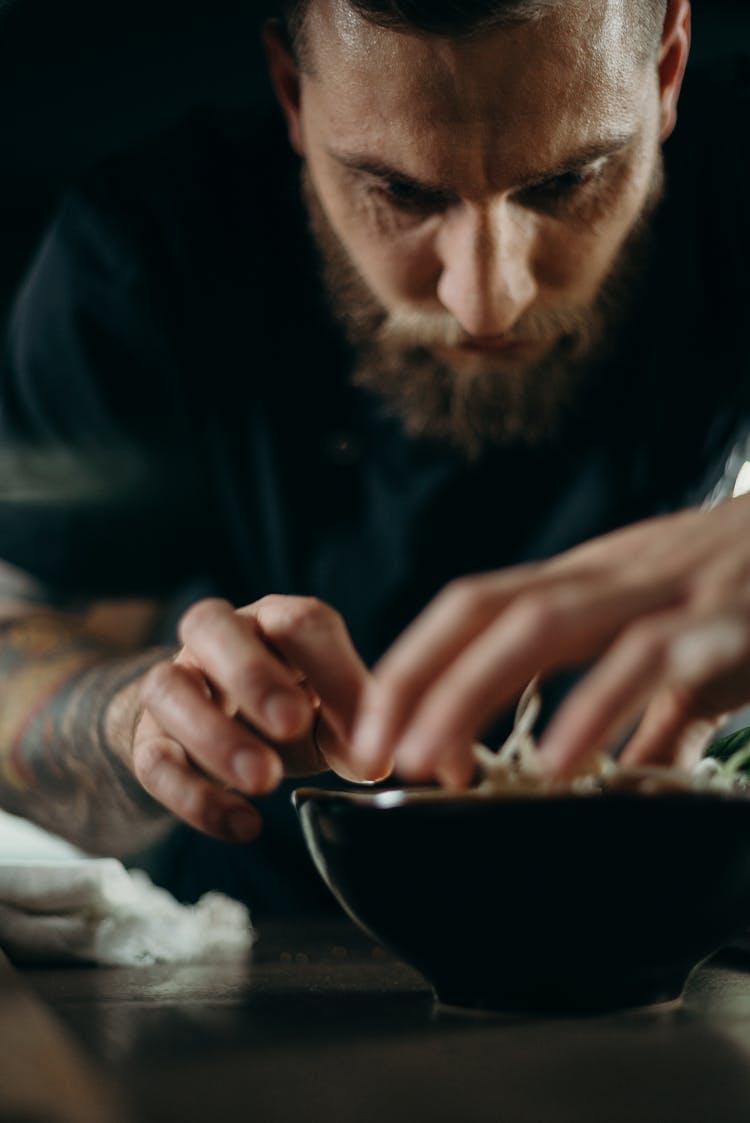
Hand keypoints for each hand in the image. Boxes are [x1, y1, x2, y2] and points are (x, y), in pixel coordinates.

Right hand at [133, 596, 379, 840]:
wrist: (213, 734)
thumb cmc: (285, 710)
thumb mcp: (328, 716)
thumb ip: (352, 731)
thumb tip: (374, 760)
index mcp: (271, 621)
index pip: (298, 621)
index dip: (332, 668)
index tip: (367, 719)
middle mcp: (214, 640)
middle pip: (211, 625)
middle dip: (252, 674)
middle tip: (293, 722)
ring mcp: (174, 685)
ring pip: (168, 688)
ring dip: (215, 734)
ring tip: (265, 780)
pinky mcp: (148, 740)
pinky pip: (154, 762)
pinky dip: (197, 797)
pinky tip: (245, 824)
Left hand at [351, 496, 749, 785]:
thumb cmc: (748, 592)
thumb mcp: (676, 639)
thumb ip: (637, 705)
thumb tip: (611, 775)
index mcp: (588, 578)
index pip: (476, 604)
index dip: (414, 661)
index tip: (374, 728)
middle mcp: (612, 575)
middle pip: (490, 611)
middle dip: (423, 679)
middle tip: (380, 751)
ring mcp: (667, 592)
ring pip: (548, 626)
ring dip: (479, 692)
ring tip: (440, 761)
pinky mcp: (727, 623)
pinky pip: (650, 663)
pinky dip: (599, 712)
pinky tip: (565, 767)